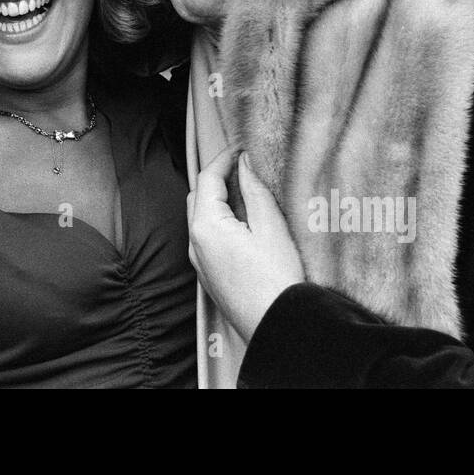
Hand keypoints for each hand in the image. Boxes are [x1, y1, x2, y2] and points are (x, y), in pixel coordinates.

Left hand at [188, 148, 304, 342]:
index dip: (224, 157)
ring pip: (200, 217)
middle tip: (243, 163)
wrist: (277, 327)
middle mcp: (195, 243)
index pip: (207, 178)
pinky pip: (207, 237)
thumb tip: (244, 164)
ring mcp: (200, 263)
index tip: (243, 146)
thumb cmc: (278, 278)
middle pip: (198, 196)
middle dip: (217, 176)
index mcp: (205, 226)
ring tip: (245, 187)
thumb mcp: (271, 226)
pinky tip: (242, 219)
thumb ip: (255, 190)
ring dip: (217, 198)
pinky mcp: (210, 276)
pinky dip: (218, 219)